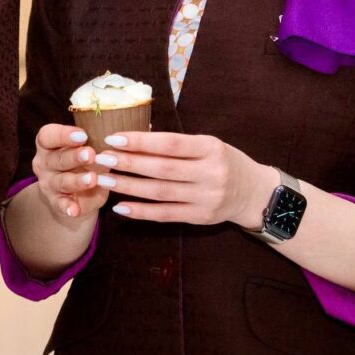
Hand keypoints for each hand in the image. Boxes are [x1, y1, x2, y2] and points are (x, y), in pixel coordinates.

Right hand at [31, 123, 119, 222]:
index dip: (63, 135)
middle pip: (57, 158)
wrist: (76, 192)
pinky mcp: (56, 202)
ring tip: (92, 179)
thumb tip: (115, 138)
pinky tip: (74, 210)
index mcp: (48, 144)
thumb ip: (94, 143)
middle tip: (91, 154)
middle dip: (75, 156)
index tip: (82, 135)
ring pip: (62, 181)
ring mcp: (49, 184)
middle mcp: (45, 163)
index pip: (48, 136)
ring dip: (77, 181)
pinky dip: (67, 207)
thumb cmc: (83, 162)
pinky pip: (60, 205)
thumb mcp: (87, 149)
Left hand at [94, 131, 274, 226]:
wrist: (254, 193)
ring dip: (128, 187)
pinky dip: (141, 212)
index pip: (170, 144)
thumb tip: (134, 136)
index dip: (140, 141)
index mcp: (210, 148)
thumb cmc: (222, 161)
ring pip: (160, 193)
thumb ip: (176, 143)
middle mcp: (210, 174)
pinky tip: (120, 207)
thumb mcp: (207, 144)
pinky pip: (166, 215)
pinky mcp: (201, 218)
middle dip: (128, 163)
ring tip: (104, 180)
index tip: (113, 138)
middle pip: (162, 169)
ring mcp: (206, 198)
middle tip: (101, 158)